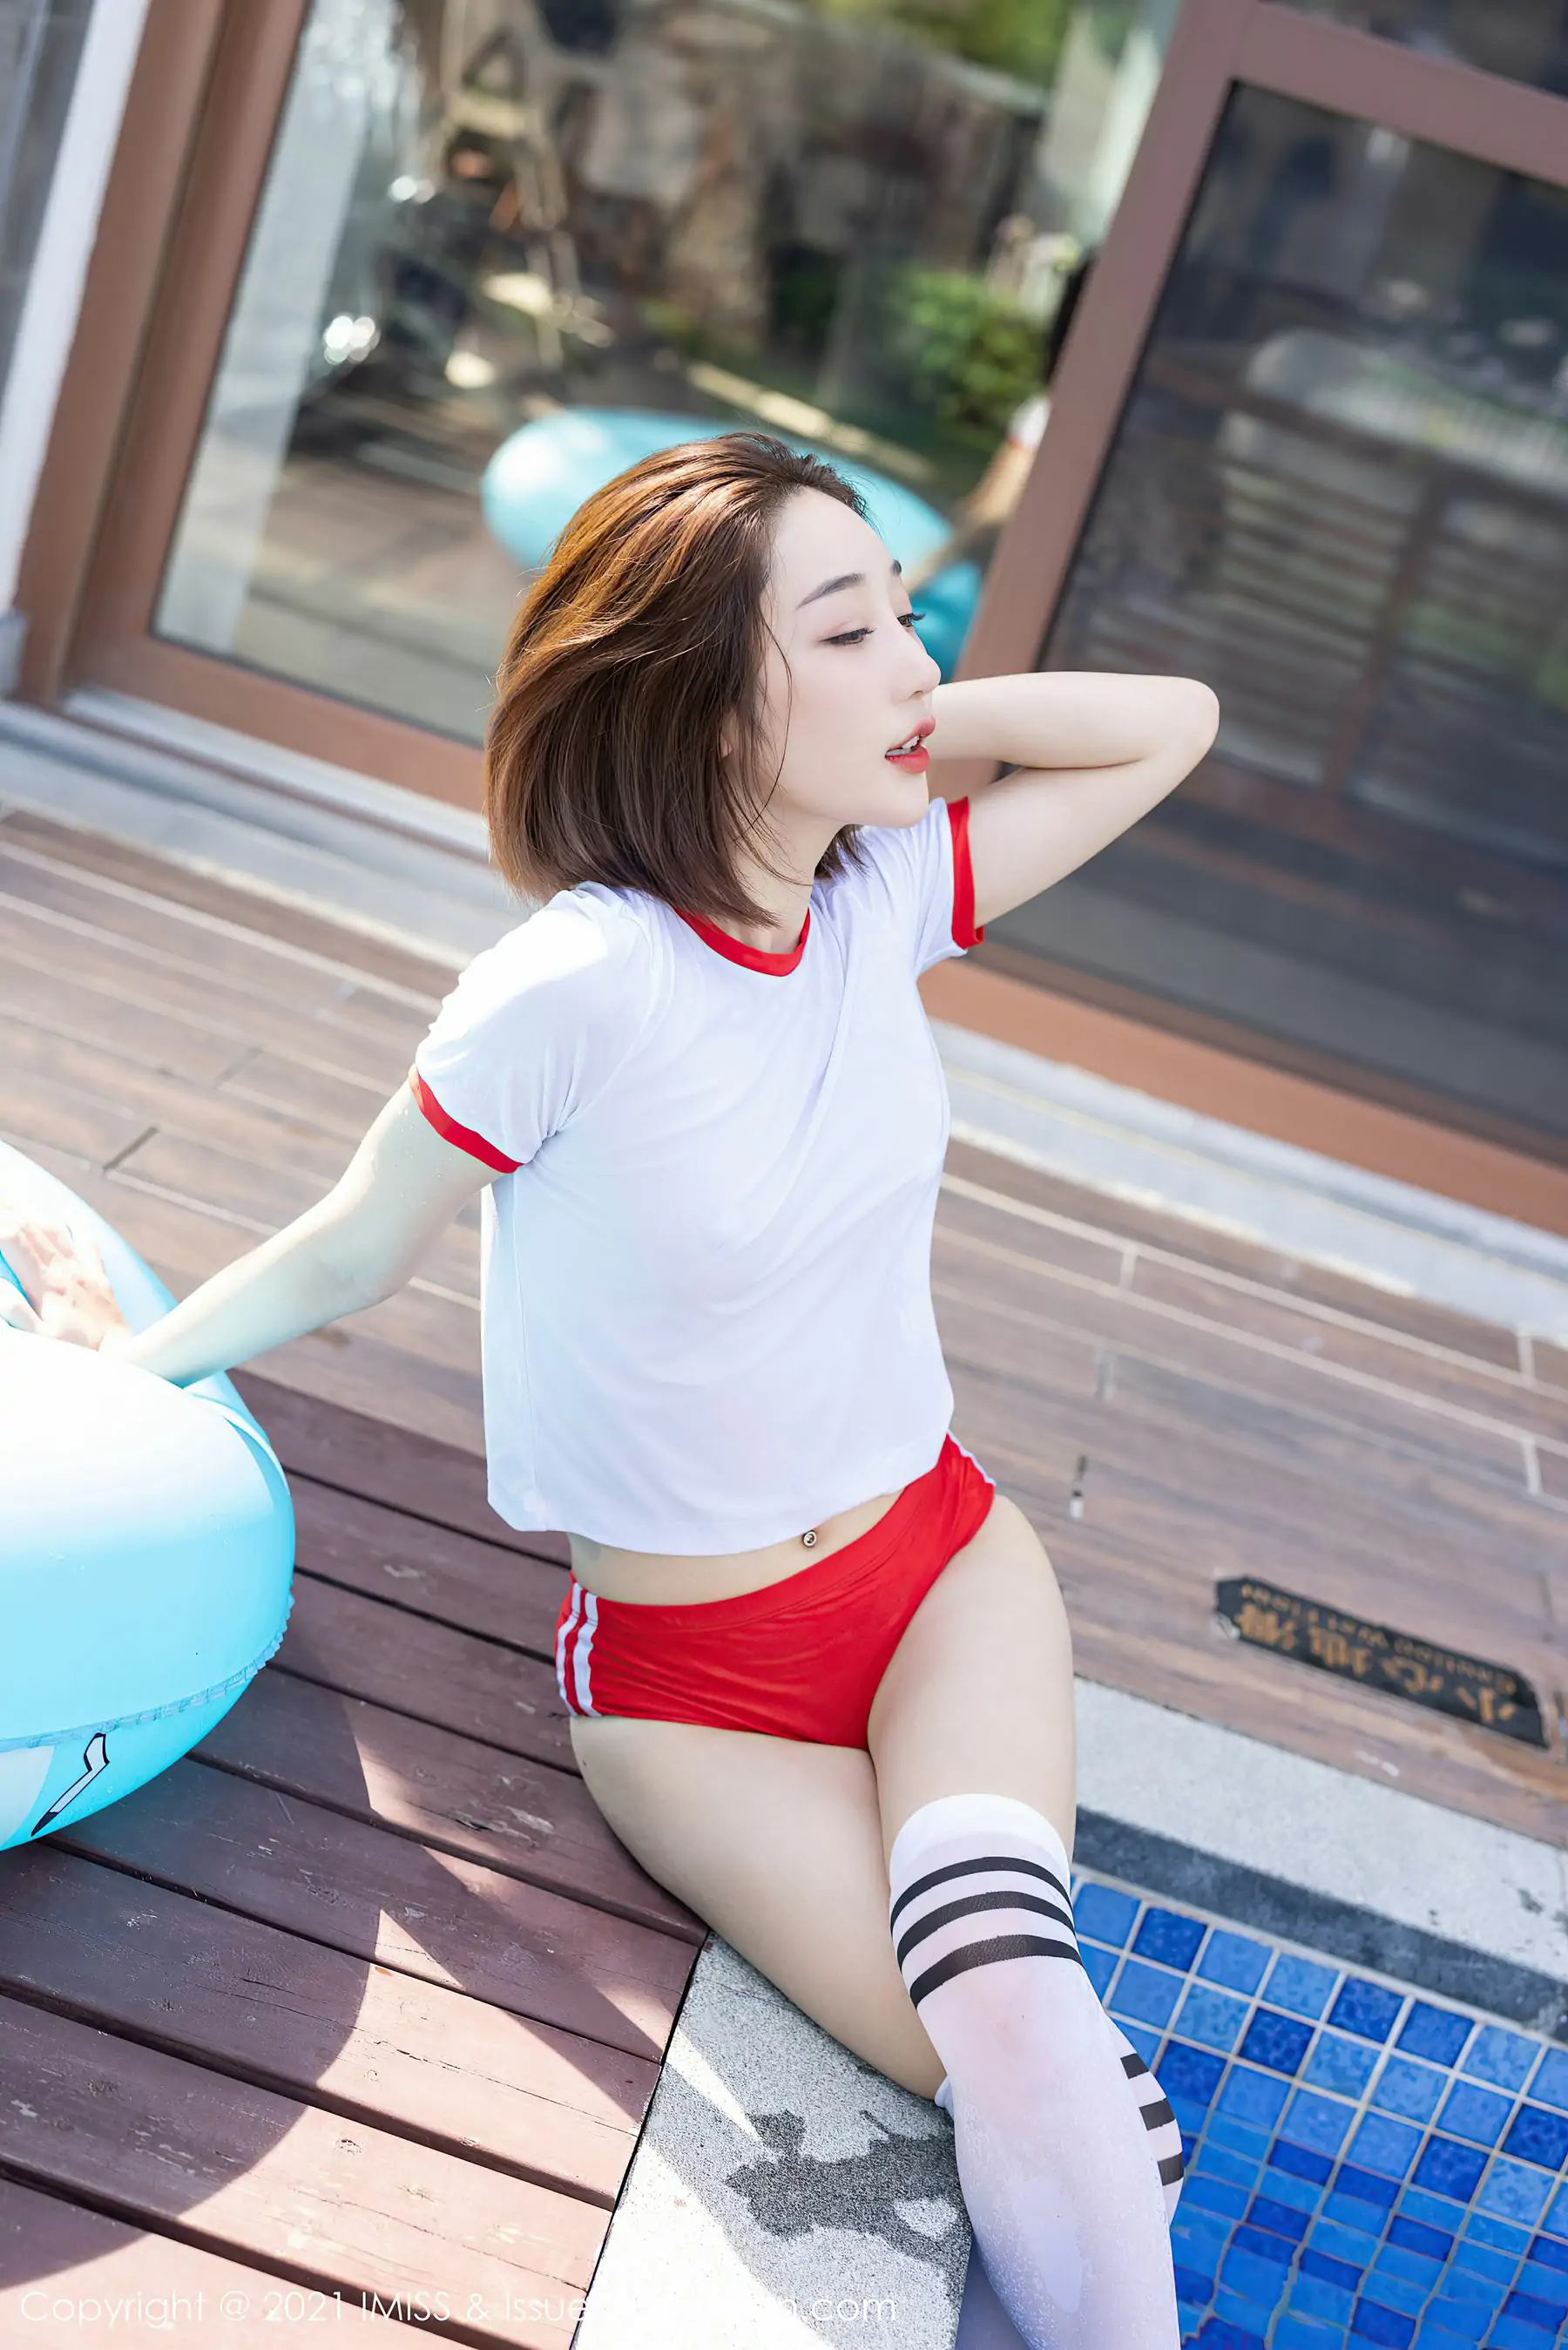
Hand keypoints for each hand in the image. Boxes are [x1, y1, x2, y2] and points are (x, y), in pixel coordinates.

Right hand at [0, 1210, 131, 1348]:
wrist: (121, 1354)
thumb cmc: (77, 1350)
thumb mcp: (39, 1336)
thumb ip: (15, 1309)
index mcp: (44, 1282)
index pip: (14, 1240)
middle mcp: (64, 1269)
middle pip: (32, 1228)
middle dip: (10, 1208)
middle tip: (0, 1193)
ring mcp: (83, 1271)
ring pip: (57, 1232)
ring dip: (35, 1213)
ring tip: (18, 1200)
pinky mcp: (99, 1278)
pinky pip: (89, 1246)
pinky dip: (78, 1229)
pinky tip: (71, 1218)